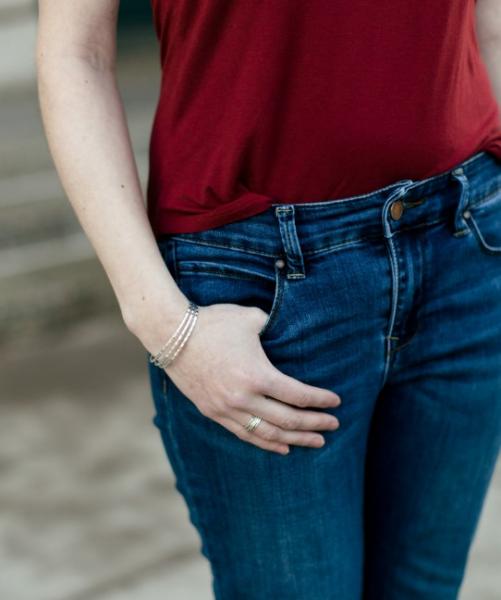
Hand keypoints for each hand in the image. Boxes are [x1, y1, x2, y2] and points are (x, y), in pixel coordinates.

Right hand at [157, 303, 341, 454]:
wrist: (171, 334)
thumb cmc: (213, 322)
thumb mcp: (250, 318)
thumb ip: (274, 328)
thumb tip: (289, 332)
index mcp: (256, 375)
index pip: (297, 396)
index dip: (320, 401)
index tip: (336, 403)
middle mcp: (243, 398)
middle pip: (288, 420)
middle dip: (315, 424)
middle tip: (333, 426)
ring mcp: (226, 409)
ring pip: (268, 433)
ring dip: (295, 439)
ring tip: (316, 442)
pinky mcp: (213, 412)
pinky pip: (245, 434)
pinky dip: (266, 443)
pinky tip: (282, 448)